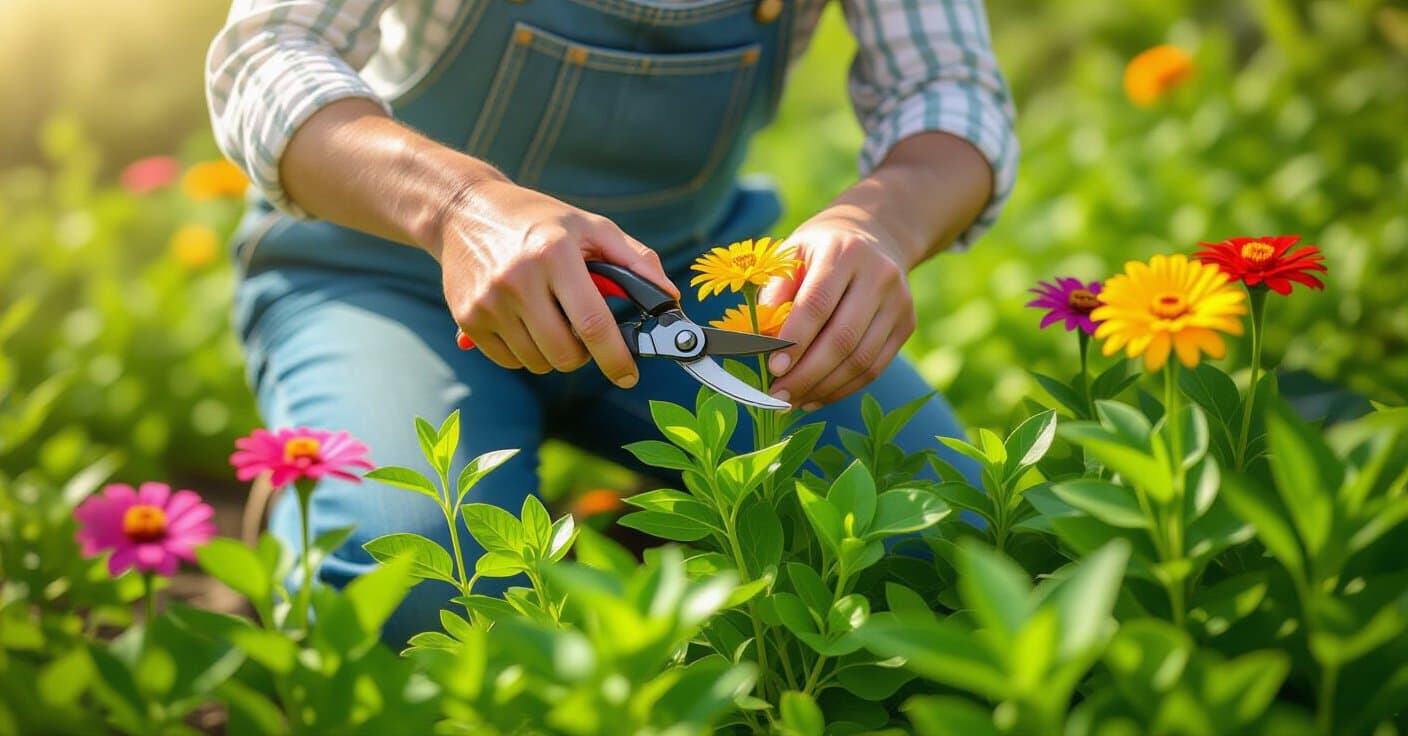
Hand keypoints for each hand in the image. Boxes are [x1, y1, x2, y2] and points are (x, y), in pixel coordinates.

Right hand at [434, 180, 675, 387]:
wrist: (465, 211)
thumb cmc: (538, 221)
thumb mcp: (590, 227)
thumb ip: (635, 260)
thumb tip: (669, 297)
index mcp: (554, 253)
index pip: (592, 322)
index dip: (615, 357)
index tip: (629, 375)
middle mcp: (518, 279)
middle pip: (565, 354)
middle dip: (585, 355)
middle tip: (584, 334)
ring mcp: (489, 301)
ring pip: (538, 362)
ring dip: (554, 354)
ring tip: (552, 320)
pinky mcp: (468, 318)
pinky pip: (510, 361)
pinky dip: (526, 354)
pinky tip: (526, 323)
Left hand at [761, 213, 915, 408]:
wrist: (873, 238)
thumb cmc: (819, 252)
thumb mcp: (791, 255)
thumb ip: (775, 291)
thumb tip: (761, 338)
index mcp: (844, 252)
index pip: (818, 304)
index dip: (795, 341)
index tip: (772, 368)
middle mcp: (879, 275)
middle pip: (843, 338)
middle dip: (807, 375)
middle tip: (777, 397)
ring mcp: (898, 302)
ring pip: (861, 360)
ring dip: (823, 388)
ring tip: (792, 402)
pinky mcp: (906, 325)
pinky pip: (874, 368)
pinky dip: (842, 389)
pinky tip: (815, 397)